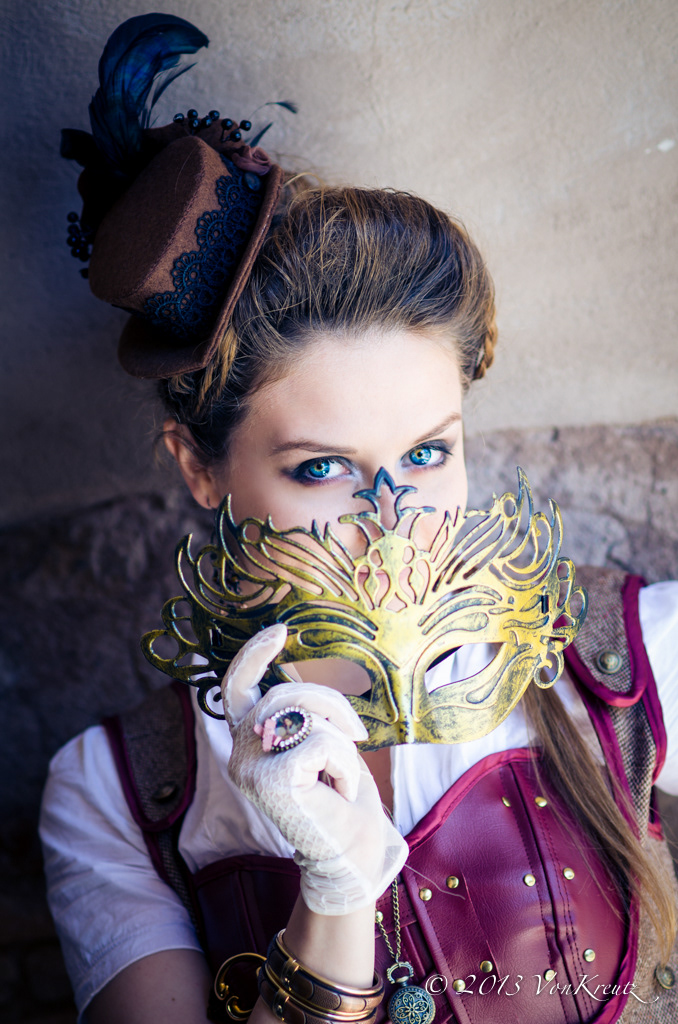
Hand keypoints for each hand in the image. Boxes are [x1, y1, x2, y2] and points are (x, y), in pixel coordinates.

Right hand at [222, 625, 407, 914]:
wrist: (350, 857)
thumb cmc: (340, 800)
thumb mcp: (319, 744)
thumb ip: (301, 715)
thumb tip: (301, 681)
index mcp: (250, 741)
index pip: (236, 687)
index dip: (252, 654)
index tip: (279, 631)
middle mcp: (240, 752)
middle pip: (287, 693)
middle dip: (332, 705)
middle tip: (355, 734)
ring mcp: (251, 767)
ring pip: (308, 716)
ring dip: (340, 742)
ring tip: (338, 776)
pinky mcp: (272, 780)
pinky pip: (323, 743)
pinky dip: (344, 766)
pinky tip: (338, 793)